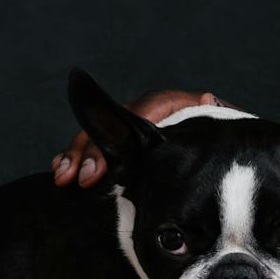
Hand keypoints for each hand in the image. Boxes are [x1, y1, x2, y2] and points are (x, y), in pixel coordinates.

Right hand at [52, 88, 226, 187]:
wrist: (214, 139)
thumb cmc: (215, 135)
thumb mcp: (217, 123)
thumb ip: (212, 114)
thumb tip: (206, 100)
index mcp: (166, 103)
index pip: (137, 114)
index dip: (119, 132)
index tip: (112, 156)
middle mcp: (141, 110)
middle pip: (110, 124)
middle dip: (92, 150)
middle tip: (84, 178)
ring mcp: (126, 124)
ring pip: (95, 134)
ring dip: (76, 155)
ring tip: (65, 178)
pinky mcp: (119, 141)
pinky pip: (93, 144)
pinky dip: (75, 156)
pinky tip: (62, 170)